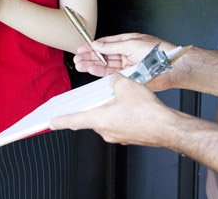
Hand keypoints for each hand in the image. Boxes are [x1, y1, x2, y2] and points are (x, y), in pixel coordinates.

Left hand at [51, 75, 171, 146]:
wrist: (167, 127)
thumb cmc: (146, 112)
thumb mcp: (125, 85)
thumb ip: (113, 80)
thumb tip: (114, 80)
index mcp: (99, 120)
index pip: (73, 120)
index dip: (60, 120)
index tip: (50, 123)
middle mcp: (106, 131)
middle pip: (93, 117)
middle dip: (94, 106)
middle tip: (96, 97)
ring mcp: (118, 136)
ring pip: (108, 119)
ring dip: (110, 109)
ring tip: (121, 97)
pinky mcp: (129, 136)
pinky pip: (120, 123)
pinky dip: (121, 114)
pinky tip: (131, 105)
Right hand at [74, 33, 178, 91]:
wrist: (170, 66)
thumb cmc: (157, 51)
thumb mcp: (131, 43)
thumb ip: (112, 46)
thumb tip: (98, 44)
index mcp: (127, 42)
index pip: (106, 43)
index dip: (93, 46)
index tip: (82, 48)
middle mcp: (126, 53)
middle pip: (103, 55)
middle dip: (90, 56)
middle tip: (77, 58)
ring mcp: (127, 65)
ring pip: (105, 65)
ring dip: (92, 64)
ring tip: (80, 65)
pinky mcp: (128, 76)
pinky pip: (111, 74)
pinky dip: (100, 72)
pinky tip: (91, 70)